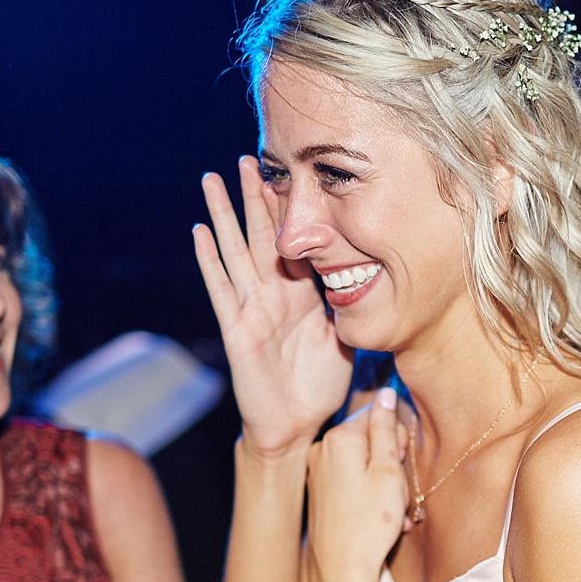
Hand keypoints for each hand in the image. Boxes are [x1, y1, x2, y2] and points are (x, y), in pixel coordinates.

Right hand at [193, 157, 352, 456]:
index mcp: (301, 293)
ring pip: (235, 252)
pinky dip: (209, 261)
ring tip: (211, 179)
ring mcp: (251, 309)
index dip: (290, 208)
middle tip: (248, 155)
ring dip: (223, 215)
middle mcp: (273, 294)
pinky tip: (199, 232)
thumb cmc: (318, 385)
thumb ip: (352, 308)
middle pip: (261, 234)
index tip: (291, 169)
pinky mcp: (237, 330)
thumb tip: (381, 280)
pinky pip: (221, 290)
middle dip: (255, 196)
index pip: (295, 240)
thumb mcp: (344, 339)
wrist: (296, 425)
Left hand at [306, 390, 409, 581]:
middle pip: (370, 439)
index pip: (379, 414)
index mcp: (339, 438)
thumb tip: (387, 393)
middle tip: (401, 493)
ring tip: (396, 512)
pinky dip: (370, 494)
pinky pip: (351, 480)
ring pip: (363, 462)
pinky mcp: (319, 491)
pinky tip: (383, 518)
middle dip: (392, 462)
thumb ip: (387, 430)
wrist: (340, 572)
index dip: (399, 439)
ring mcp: (317, 471)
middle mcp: (321, 449)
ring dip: (385, 483)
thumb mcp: (389, 472)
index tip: (405, 464)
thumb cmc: (370, 524)